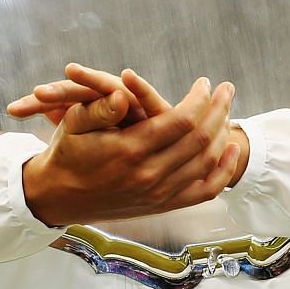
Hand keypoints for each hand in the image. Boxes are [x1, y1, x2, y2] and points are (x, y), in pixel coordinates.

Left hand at [7, 63, 151, 126]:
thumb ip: (71, 123)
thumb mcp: (93, 138)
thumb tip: (44, 112)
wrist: (166, 147)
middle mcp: (109, 98)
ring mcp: (131, 100)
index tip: (12, 109)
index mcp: (91, 107)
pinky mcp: (155, 107)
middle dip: (58, 92)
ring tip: (71, 69)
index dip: (38, 104)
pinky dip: (139, 86)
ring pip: (107, 87)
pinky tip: (127, 76)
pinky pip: (146, 95)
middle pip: (80, 91)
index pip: (61, 101)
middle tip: (37, 94)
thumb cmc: (126, 138)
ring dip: (92, 78)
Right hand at [7, 64, 250, 177]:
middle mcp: (148, 175)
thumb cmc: (67, 151)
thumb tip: (124, 93)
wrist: (58, 196)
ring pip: (206, 163)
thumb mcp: (73, 121)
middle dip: (219, 110)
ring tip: (228, 111)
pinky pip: (203, 192)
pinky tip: (231, 150)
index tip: (205, 82)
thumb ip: (101, 107)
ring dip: (224, 134)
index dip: (199, 99)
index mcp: (129, 150)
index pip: (181, 121)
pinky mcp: (162, 206)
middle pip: (200, 140)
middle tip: (227, 89)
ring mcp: (158, 194)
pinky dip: (223, 172)